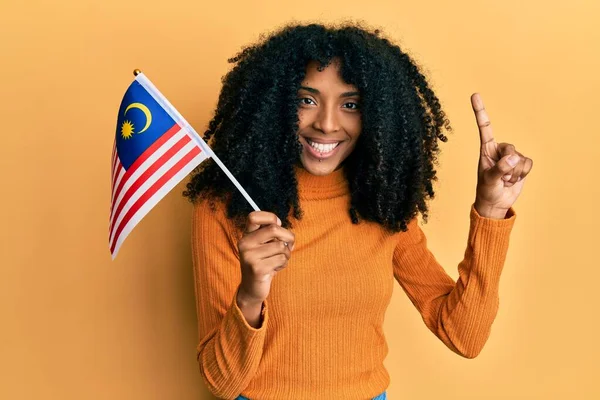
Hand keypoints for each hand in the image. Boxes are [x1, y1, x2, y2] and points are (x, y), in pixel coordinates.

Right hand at [237, 211, 295, 304]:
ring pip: (281, 246)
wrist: (252, 288)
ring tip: (279, 260)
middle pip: (273, 229)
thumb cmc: (264, 263)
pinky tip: (275, 269)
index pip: (253, 216)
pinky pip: (281, 259)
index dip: (270, 217)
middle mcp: (245, 244)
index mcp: (246, 235)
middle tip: (288, 245)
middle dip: (288, 237)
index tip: (278, 225)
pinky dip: (283, 264)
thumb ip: (274, 235)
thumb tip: (286, 232)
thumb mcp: (265, 246)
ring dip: (286, 254)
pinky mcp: (257, 269)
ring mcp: (249, 256)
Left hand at [470, 93, 532, 217]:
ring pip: (521, 159)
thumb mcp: (489, 181)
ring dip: (514, 173)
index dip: (480, 111)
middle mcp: (499, 149)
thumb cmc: (486, 190)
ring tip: (505, 179)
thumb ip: (500, 169)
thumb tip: (512, 158)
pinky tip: (513, 179)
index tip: (474, 94)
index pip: (484, 127)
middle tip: (500, 176)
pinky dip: (522, 174)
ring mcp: (511, 156)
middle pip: (510, 149)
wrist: (496, 202)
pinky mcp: (521, 163)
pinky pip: (528, 164)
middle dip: (508, 166)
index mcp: (486, 149)